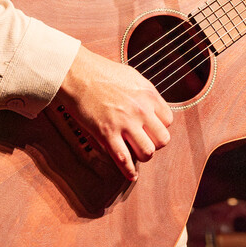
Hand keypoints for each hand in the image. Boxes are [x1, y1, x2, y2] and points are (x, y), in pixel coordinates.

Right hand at [57, 46, 172, 181]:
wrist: (76, 73)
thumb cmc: (101, 72)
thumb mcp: (132, 77)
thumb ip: (144, 94)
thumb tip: (151, 107)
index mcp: (148, 95)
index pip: (168, 121)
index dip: (159, 127)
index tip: (151, 129)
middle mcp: (141, 110)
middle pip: (163, 139)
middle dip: (155, 143)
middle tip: (144, 141)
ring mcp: (124, 123)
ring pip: (148, 152)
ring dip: (142, 156)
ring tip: (135, 152)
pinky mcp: (107, 134)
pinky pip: (124, 159)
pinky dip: (129, 171)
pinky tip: (130, 174)